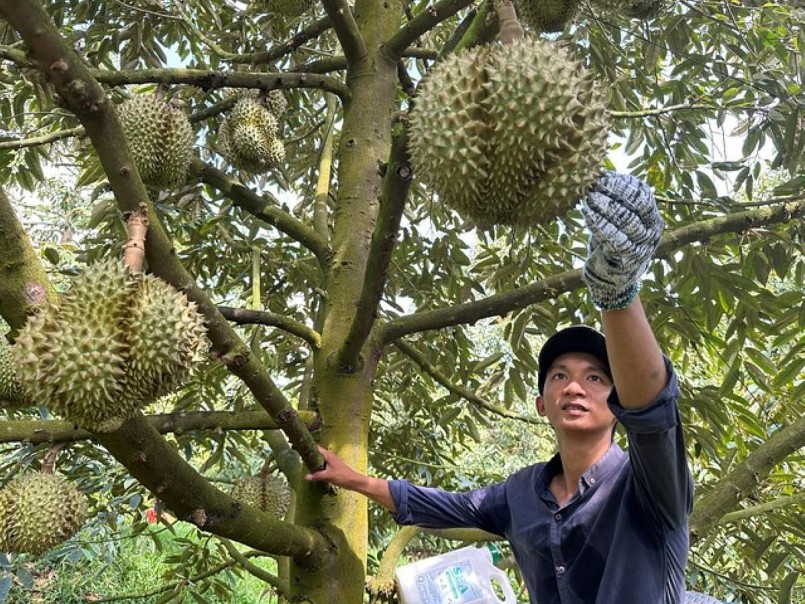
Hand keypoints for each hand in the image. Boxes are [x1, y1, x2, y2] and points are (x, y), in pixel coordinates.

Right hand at [304, 446, 362, 489]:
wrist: (353, 481)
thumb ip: (317, 476)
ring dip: (313, 461)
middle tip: (299, 458)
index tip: (300, 449)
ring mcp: (331, 461)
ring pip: (319, 459)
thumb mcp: (328, 476)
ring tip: (303, 464)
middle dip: (309, 455)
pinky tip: (312, 471)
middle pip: (317, 453)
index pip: (316, 448)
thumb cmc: (342, 476)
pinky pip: (322, 464)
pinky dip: (317, 466)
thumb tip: (305, 476)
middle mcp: (329, 456)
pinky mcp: (332, 467)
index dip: (308, 448)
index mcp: (328, 455)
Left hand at [582, 172, 662, 309]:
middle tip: (591, 184)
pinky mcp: (629, 259)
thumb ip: (613, 201)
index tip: (600, 175)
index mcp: (652, 216)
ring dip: (605, 207)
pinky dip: (601, 226)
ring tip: (588, 197)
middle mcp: (652, 230)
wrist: (613, 280)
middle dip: (611, 193)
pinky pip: (616, 239)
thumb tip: (596, 175)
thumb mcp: (617, 220)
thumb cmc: (612, 243)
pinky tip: (588, 216)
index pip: (641, 193)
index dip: (620, 183)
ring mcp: (643, 245)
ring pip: (626, 221)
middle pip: (634, 205)